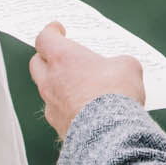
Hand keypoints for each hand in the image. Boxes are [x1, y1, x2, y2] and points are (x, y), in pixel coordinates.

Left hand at [29, 25, 145, 139]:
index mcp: (62, 58)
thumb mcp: (127, 67)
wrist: (110, 134)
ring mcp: (51, 105)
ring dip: (57, 85)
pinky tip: (82, 110)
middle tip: (61, 58)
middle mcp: (50, 80)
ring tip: (76, 86)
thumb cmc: (115, 95)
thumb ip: (118, 63)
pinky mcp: (57, 125)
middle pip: (37, 63)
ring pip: (46, 90)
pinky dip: (66, 107)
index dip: (50, 32)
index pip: (45, 39)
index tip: (56, 30)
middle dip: (47, 58)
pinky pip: (57, 112)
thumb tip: (120, 69)